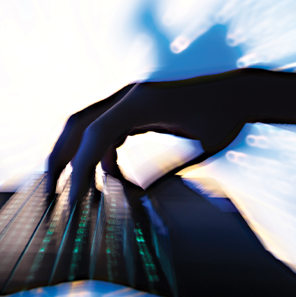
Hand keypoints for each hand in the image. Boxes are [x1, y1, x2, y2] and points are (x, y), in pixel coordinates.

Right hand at [47, 71, 253, 206]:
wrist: (245, 92)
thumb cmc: (228, 117)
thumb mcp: (201, 147)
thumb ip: (168, 171)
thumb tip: (139, 205)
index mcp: (141, 102)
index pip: (94, 136)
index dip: (79, 170)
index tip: (73, 202)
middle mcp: (130, 95)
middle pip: (78, 126)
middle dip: (61, 160)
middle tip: (51, 194)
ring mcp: (132, 98)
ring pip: (89, 125)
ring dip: (78, 156)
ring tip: (75, 189)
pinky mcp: (138, 105)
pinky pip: (108, 127)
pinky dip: (103, 152)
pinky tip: (112, 175)